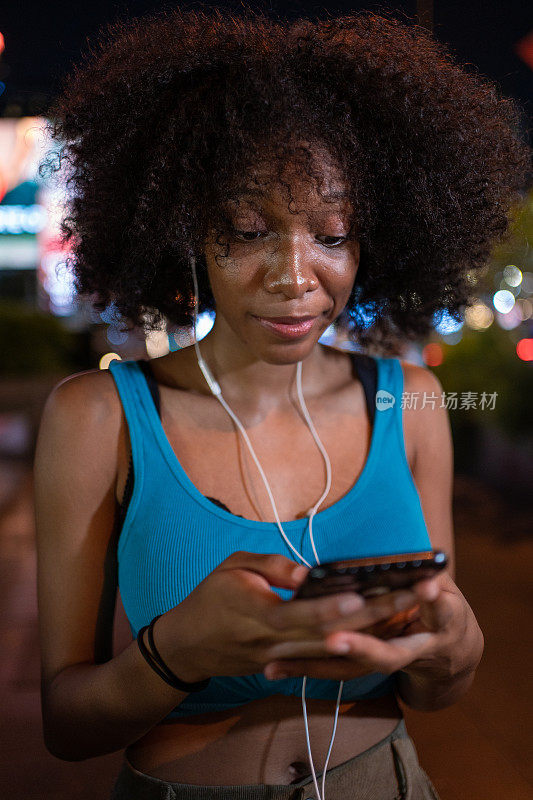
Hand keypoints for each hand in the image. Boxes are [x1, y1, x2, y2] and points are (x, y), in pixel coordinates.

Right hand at [152, 551, 420, 682]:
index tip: (362, 595)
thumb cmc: (209, 599)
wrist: (187, 648)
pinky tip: (386, 628)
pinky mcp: (289, 662)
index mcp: (261, 616)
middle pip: (333, 633)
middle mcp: (279, 643)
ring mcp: (285, 657)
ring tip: (413, 610)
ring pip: (338, 648)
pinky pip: (329, 655)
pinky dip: (359, 643)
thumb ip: (270, 567)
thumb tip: (306, 574)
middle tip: (414, 594)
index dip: (332, 608)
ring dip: (377, 631)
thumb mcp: (231, 568)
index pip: (303, 614)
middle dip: (378, 614)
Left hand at [262, 571, 483, 683]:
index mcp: (443, 619)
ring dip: (318, 666)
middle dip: (362, 648)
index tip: (426, 586)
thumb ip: (426, 572)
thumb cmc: (441, 602)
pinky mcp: (368, 668)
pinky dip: (307, 668)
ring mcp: (392, 662)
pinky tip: (273, 668)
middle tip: (334, 640)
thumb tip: (415, 560)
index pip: (440, 608)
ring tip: (280, 662)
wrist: (451, 650)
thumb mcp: (443, 583)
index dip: (432, 599)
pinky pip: (337, 672)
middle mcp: (419, 648)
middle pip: (390, 655)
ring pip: (356, 670)